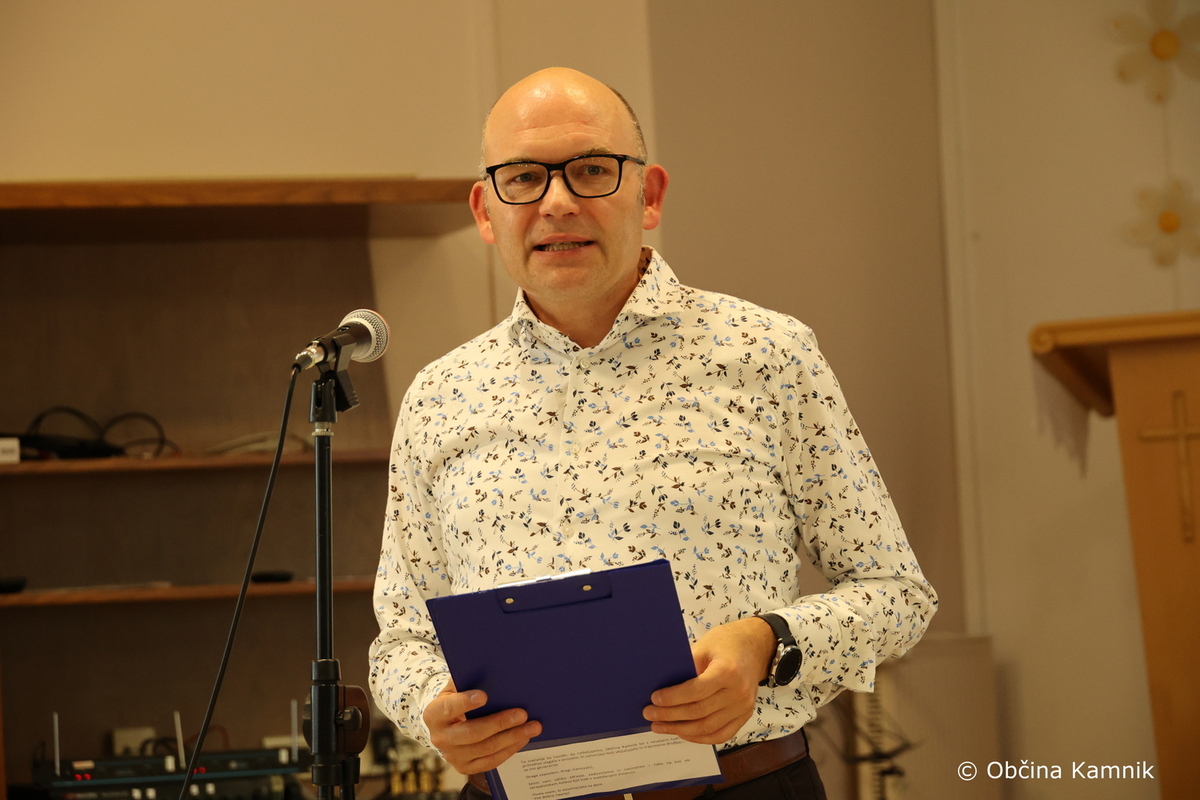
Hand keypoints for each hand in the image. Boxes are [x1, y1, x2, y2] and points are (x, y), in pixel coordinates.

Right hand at [423, 680, 541, 774]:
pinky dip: (509, 750)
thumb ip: (466, 680)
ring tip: (532, 727)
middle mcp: (440, 738)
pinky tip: (523, 738)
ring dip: (513, 737)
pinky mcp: (464, 767)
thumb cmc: (453, 701)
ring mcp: (452, 755)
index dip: (465, 703)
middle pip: (473, 733)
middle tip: (523, 714)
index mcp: (434, 714)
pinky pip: (490, 761)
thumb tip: (488, 668)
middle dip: (501, 723)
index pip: (449, 708)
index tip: (484, 696)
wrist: (443, 726)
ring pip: (486, 749)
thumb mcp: (453, 688)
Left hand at [642, 617, 775, 744]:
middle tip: (649, 714)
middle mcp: (738, 693)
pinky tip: (682, 732)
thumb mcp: (705, 645)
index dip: (672, 698)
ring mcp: (743, 707)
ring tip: (660, 726)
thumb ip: (686, 665)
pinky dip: (700, 737)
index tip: (654, 699)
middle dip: (670, 715)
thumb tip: (662, 685)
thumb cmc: (728, 642)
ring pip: (708, 727)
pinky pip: (721, 735)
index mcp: (728, 671)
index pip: (696, 691)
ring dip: (680, 730)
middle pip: (699, 712)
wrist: (756, 646)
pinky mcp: (745, 715)